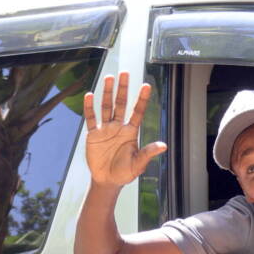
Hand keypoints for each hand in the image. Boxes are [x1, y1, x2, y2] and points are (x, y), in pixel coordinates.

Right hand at [83, 72, 166, 187]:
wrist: (107, 181)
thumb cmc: (125, 173)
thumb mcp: (138, 164)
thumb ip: (148, 153)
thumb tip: (163, 146)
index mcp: (131, 132)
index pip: (137, 112)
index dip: (142, 99)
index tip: (147, 85)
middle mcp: (118, 127)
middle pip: (121, 104)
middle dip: (123, 88)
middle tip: (125, 73)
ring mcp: (105, 129)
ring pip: (106, 107)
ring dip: (107, 92)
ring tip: (109, 78)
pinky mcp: (93, 135)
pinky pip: (91, 118)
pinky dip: (90, 107)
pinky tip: (90, 95)